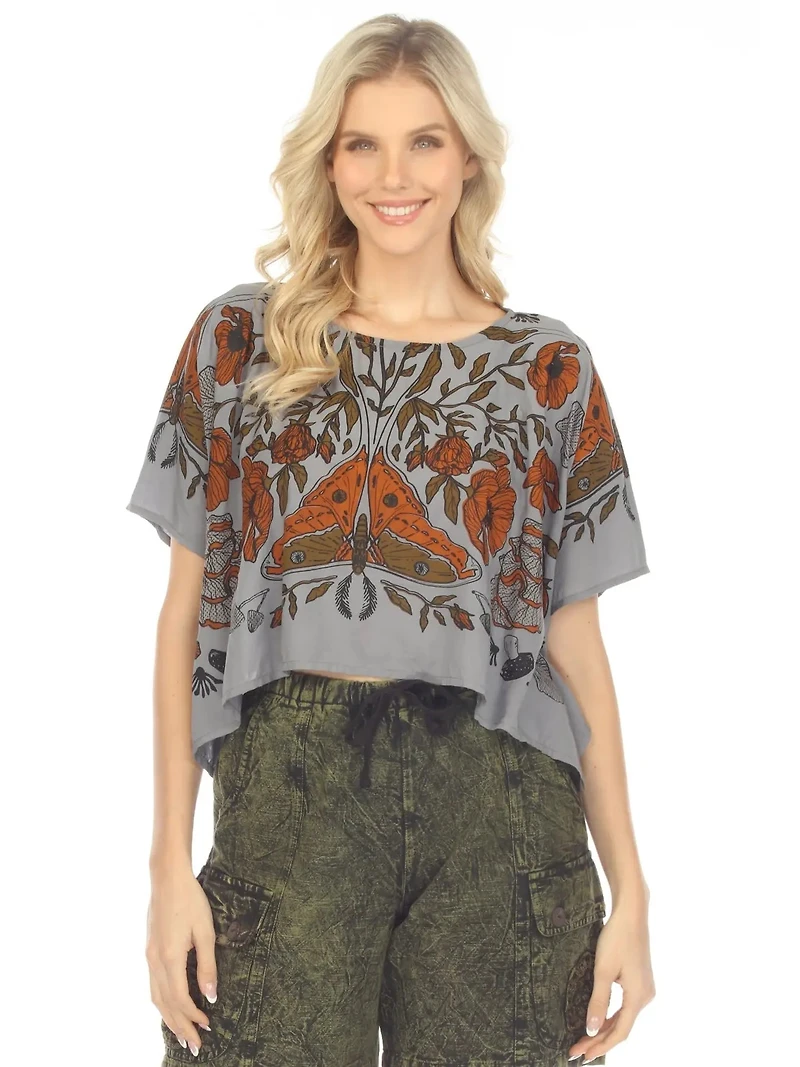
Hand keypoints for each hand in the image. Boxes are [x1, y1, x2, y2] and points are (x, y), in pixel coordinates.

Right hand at [146, 865, 217, 1054]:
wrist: (167, 878)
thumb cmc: (190, 900)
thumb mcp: (205, 931)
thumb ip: (207, 965)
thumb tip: (211, 996)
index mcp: (169, 958)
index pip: (180, 999)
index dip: (193, 1016)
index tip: (207, 1027)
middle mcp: (155, 961)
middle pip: (165, 1005)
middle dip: (180, 1027)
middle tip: (194, 1045)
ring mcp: (149, 957)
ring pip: (156, 997)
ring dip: (169, 1018)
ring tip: (182, 1034)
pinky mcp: (149, 951)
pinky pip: (154, 985)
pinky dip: (163, 1003)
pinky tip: (171, 1008)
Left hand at [567, 898, 654, 1062]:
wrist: (632, 913)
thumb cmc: (617, 938)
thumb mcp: (603, 970)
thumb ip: (597, 1002)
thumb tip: (591, 1029)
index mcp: (638, 998)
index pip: (619, 1033)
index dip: (600, 1046)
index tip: (582, 1055)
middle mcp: (645, 997)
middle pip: (621, 1027)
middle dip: (598, 1040)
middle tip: (576, 1050)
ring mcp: (644, 989)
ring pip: (623, 1017)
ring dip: (604, 1029)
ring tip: (583, 1040)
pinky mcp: (640, 981)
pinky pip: (625, 1006)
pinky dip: (611, 1016)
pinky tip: (598, 1020)